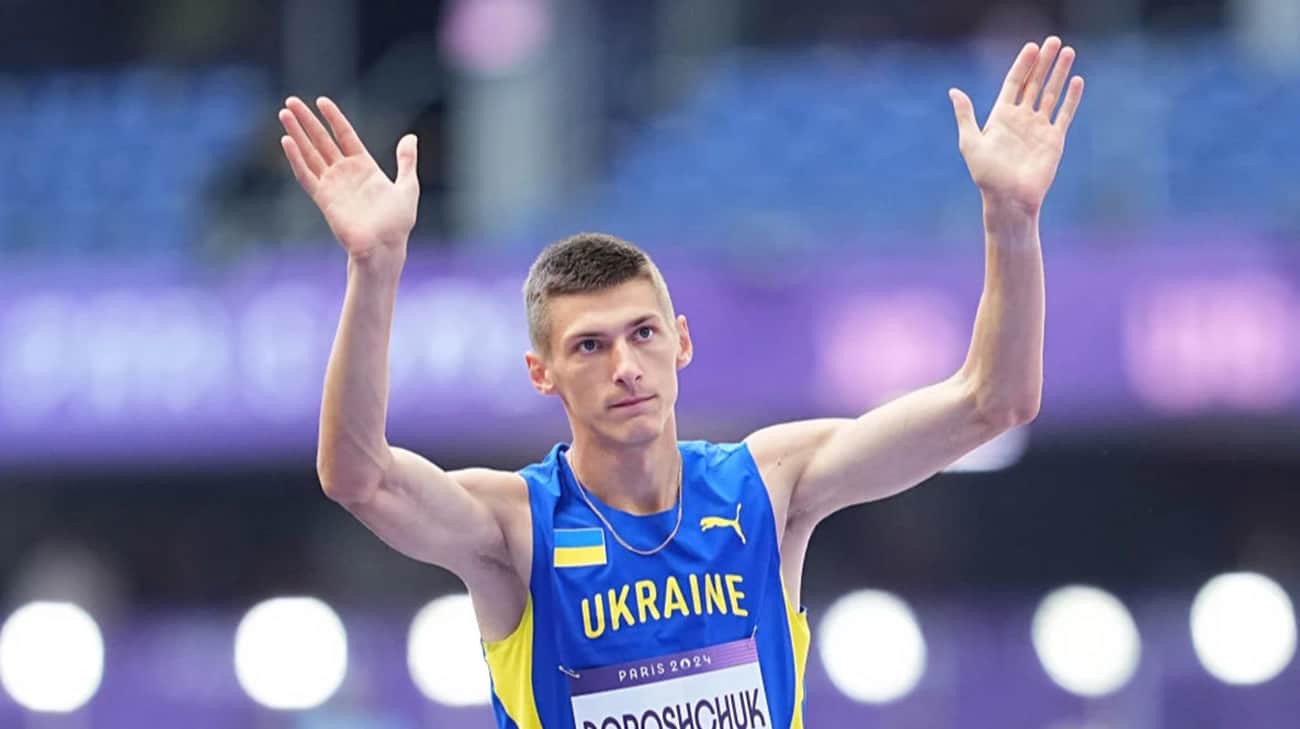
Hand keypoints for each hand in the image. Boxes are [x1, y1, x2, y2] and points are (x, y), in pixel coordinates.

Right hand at [278, 96, 418, 258]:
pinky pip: (306, 175)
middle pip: (322, 140)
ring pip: (310, 153)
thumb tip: (410, 137)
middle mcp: (345, 173)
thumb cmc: (398, 223)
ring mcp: (333, 185)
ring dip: (296, 134)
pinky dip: (296, 159)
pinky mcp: (323, 199)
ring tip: (284, 114)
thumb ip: (406, 161)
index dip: (333, 117)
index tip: (321, 101)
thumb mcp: (407, 186)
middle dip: (307, 121)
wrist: (386, 247)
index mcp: (365, 166)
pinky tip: (286, 141)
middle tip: (291, 101)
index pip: (344, 135)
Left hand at [949, 37, 1083, 216]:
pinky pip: (1064, 114)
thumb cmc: (986, 175)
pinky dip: (1071, 98)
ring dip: (1060, 73)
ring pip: (1051, 94)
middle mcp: (1021, 119)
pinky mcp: (1054, 139)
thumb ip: (965, 116)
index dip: (1023, 64)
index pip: (1014, 83)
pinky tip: (1077, 80)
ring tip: (1068, 52)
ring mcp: (1038, 128)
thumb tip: (954, 91)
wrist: (1009, 199)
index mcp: (1000, 117)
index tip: (1032, 47)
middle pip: (1034, 83)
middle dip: (1044, 62)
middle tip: (1054, 41)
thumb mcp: (971, 143)